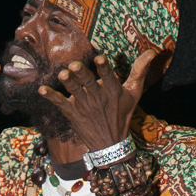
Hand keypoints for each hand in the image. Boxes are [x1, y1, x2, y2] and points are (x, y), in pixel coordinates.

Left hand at [38, 50, 155, 150]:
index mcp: (113, 91)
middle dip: (82, 74)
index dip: (104, 69)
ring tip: (62, 75)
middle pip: (89, 84)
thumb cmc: (122, 113)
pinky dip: (51, 98)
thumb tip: (153, 52)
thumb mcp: (134, 93)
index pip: (109, 78)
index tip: (100, 58)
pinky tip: (42, 90)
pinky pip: (61, 105)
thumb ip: (140, 71)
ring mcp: (84, 107)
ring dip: (68, 84)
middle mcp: (98, 98)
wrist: (110, 143)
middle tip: (74, 65)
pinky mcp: (73, 114)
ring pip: (75, 93)